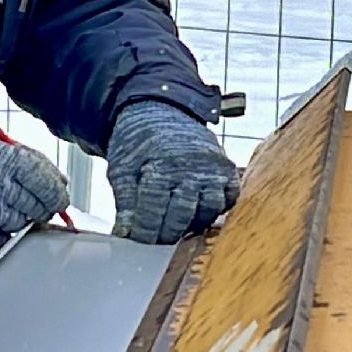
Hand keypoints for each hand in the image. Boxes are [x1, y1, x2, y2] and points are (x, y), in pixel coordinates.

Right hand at [0, 130, 70, 250]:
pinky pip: (6, 241)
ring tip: (13, 208)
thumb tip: (58, 180)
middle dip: (46, 207)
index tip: (59, 195)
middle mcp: (2, 187)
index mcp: (10, 161)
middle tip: (41, 204)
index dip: (57, 191)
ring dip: (27, 220)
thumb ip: (29, 160)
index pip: (49, 183)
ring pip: (26, 224)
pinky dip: (10, 235)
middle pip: (42, 206)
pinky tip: (4, 223)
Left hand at [107, 101, 240, 243]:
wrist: (161, 111)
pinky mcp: (226, 168)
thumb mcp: (121, 166)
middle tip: (156, 240)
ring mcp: (212, 167)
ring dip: (193, 224)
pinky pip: (230, 197)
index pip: (153, 208)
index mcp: (160, 164)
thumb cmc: (138, 142)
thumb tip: (124, 233)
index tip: (137, 239)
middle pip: (182, 213)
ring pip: (209, 208)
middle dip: (167, 233)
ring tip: (177, 227)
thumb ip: (124, 200)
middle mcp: (190, 166)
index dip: (144, 230)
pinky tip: (198, 212)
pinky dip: (217, 209)